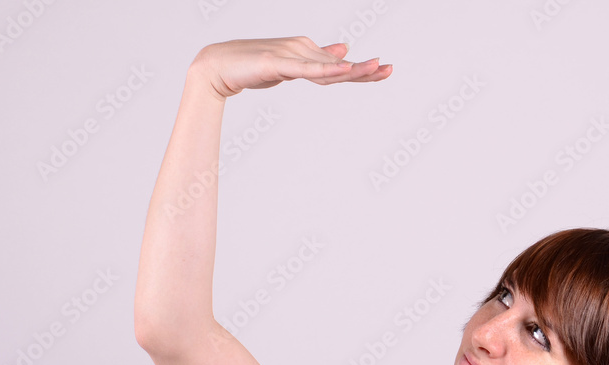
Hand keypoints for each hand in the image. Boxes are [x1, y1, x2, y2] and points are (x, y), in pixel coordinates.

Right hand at [191, 36, 390, 98]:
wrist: (218, 66)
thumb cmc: (252, 66)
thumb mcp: (291, 66)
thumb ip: (316, 62)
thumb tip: (343, 53)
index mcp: (305, 51)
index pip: (338, 67)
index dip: (362, 70)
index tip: (384, 70)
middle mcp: (301, 49)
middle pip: (337, 68)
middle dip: (365, 71)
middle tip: (389, 70)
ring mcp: (290, 55)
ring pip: (326, 69)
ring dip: (353, 71)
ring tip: (376, 69)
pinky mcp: (278, 64)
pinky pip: (307, 69)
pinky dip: (326, 69)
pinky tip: (344, 69)